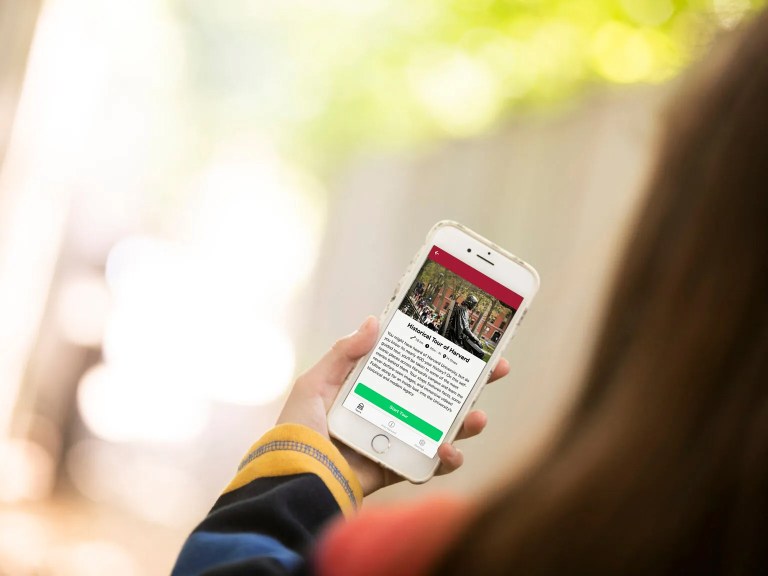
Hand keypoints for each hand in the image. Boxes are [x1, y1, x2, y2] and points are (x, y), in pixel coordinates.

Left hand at [276, 316, 509, 494]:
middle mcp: (389, 411)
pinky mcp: (398, 469)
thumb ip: (344, 353)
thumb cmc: (298, 429)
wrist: (295, 480)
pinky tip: (449, 451)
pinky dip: (446, 460)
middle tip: (496, 370)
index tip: (468, 342)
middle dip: (471, 384)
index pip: (413, 366)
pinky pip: (430, 464)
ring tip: (478, 418)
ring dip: (467, 423)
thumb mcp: (316, 383)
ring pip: (443, 429)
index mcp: (371, 388)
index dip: (440, 354)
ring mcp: (397, 441)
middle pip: (438, 395)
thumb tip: (374, 320)